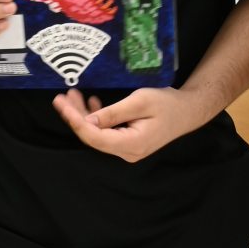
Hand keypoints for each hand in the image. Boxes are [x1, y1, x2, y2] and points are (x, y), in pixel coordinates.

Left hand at [52, 86, 209, 162]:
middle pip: (93, 136)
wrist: (187, 111)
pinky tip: (90, 102)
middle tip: (61, 97)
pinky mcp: (127, 142)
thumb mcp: (140, 102)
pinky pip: (106, 132)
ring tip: (72, 95)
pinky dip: (96, 117)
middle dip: (75, 116)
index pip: (95, 137)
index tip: (62, 104)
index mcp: (132, 144)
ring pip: (97, 133)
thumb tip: (88, 121)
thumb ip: (114, 113)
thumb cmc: (167, 104)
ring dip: (84, 115)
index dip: (75, 121)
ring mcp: (127, 148)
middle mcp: (127, 152)